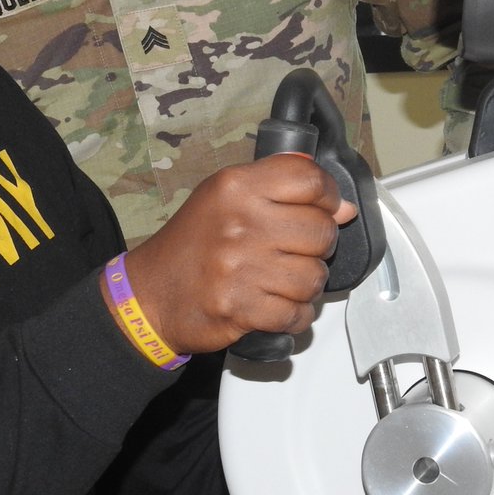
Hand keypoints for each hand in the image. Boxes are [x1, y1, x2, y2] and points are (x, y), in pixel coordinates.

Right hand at [119, 155, 356, 355]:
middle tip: (293, 251)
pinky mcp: (240, 307)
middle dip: (316, 247)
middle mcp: (239, 222)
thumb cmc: (193, 243)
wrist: (151, 292)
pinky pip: (297, 313)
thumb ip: (281, 191)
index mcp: (235, 186)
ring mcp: (240, 266)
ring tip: (281, 280)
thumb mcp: (224, 196)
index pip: (309, 179)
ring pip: (315, 277)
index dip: (326, 196)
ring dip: (306, 285)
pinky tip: (275, 305)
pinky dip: (293, 315)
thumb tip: (342, 208)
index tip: (323, 208)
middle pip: (321, 230)